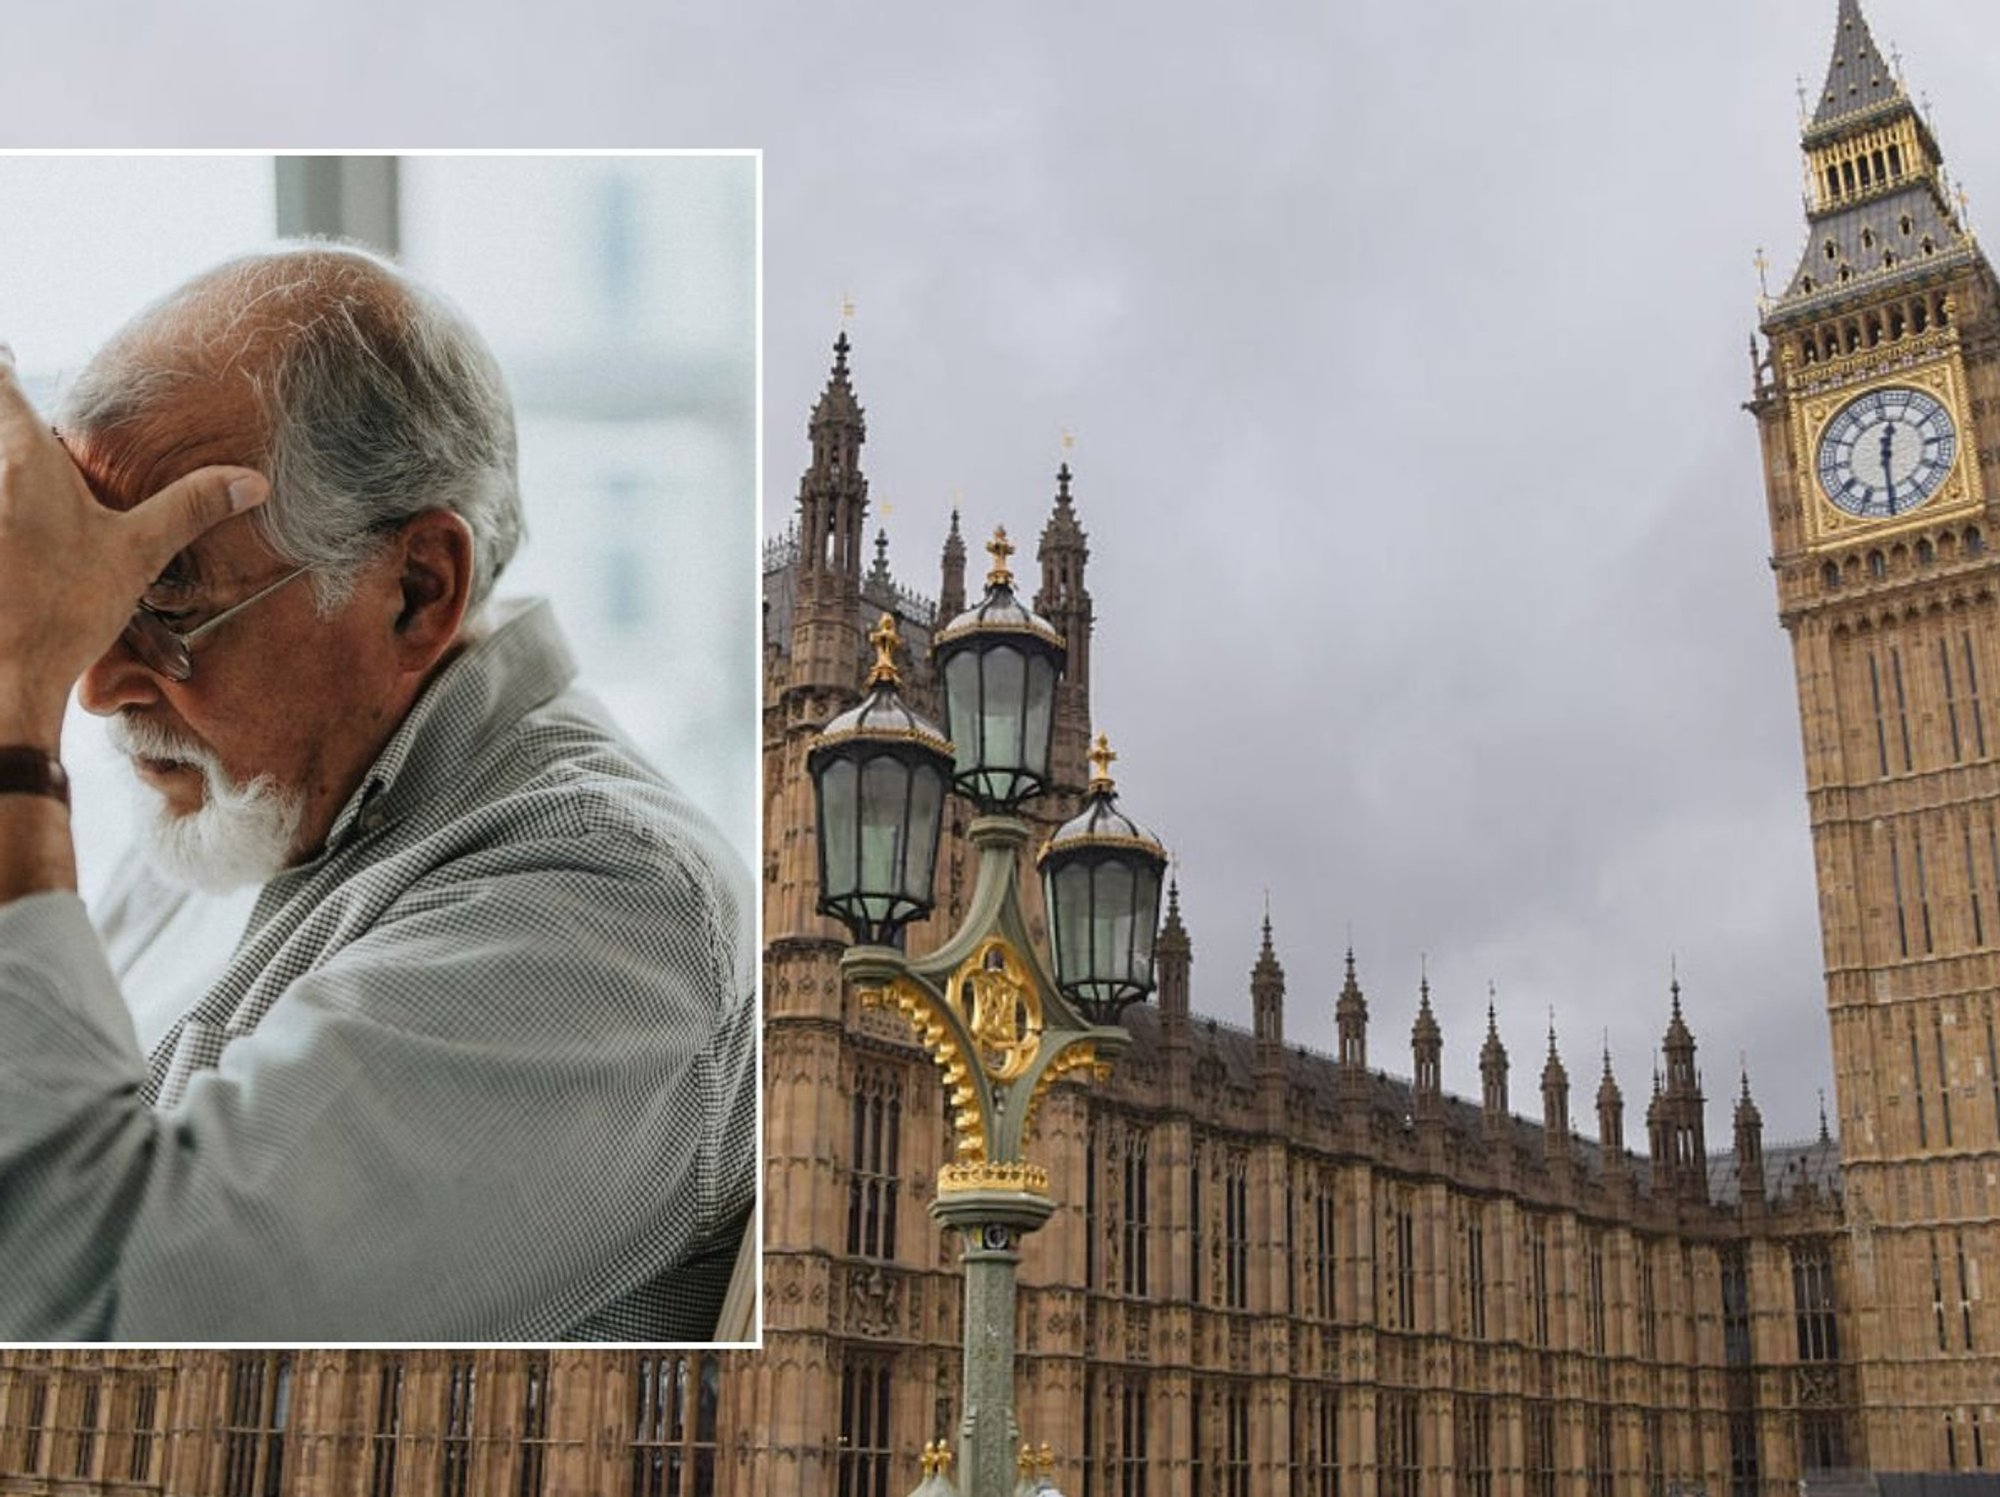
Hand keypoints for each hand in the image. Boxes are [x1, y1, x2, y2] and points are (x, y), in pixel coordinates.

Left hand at [0, 344, 267, 747]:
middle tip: (14, 395)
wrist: (6, 672)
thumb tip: (253, 482)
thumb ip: (191, 507)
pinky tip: (13, 535)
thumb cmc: (68, 608)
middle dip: (6, 413)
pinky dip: (0, 506)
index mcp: (27, 458)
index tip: (6, 351)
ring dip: (3, 462)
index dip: (1, 362)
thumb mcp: (138, 554)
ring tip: (24, 485)